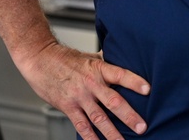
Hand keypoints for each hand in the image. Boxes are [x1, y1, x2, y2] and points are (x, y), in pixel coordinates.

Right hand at [16, 41, 149, 138]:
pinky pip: (81, 125)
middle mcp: (91, 84)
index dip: (134, 82)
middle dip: (129, 116)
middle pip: (113, 101)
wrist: (40, 60)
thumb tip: (125, 59)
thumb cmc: (66, 58)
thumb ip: (107, 62)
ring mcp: (79, 97)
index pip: (120, 75)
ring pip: (99, 118)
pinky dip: (90, 137)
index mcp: (99, 68)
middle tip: (142, 126)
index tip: (148, 90)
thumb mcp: (90, 56)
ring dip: (112, 132)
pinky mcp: (68, 108)